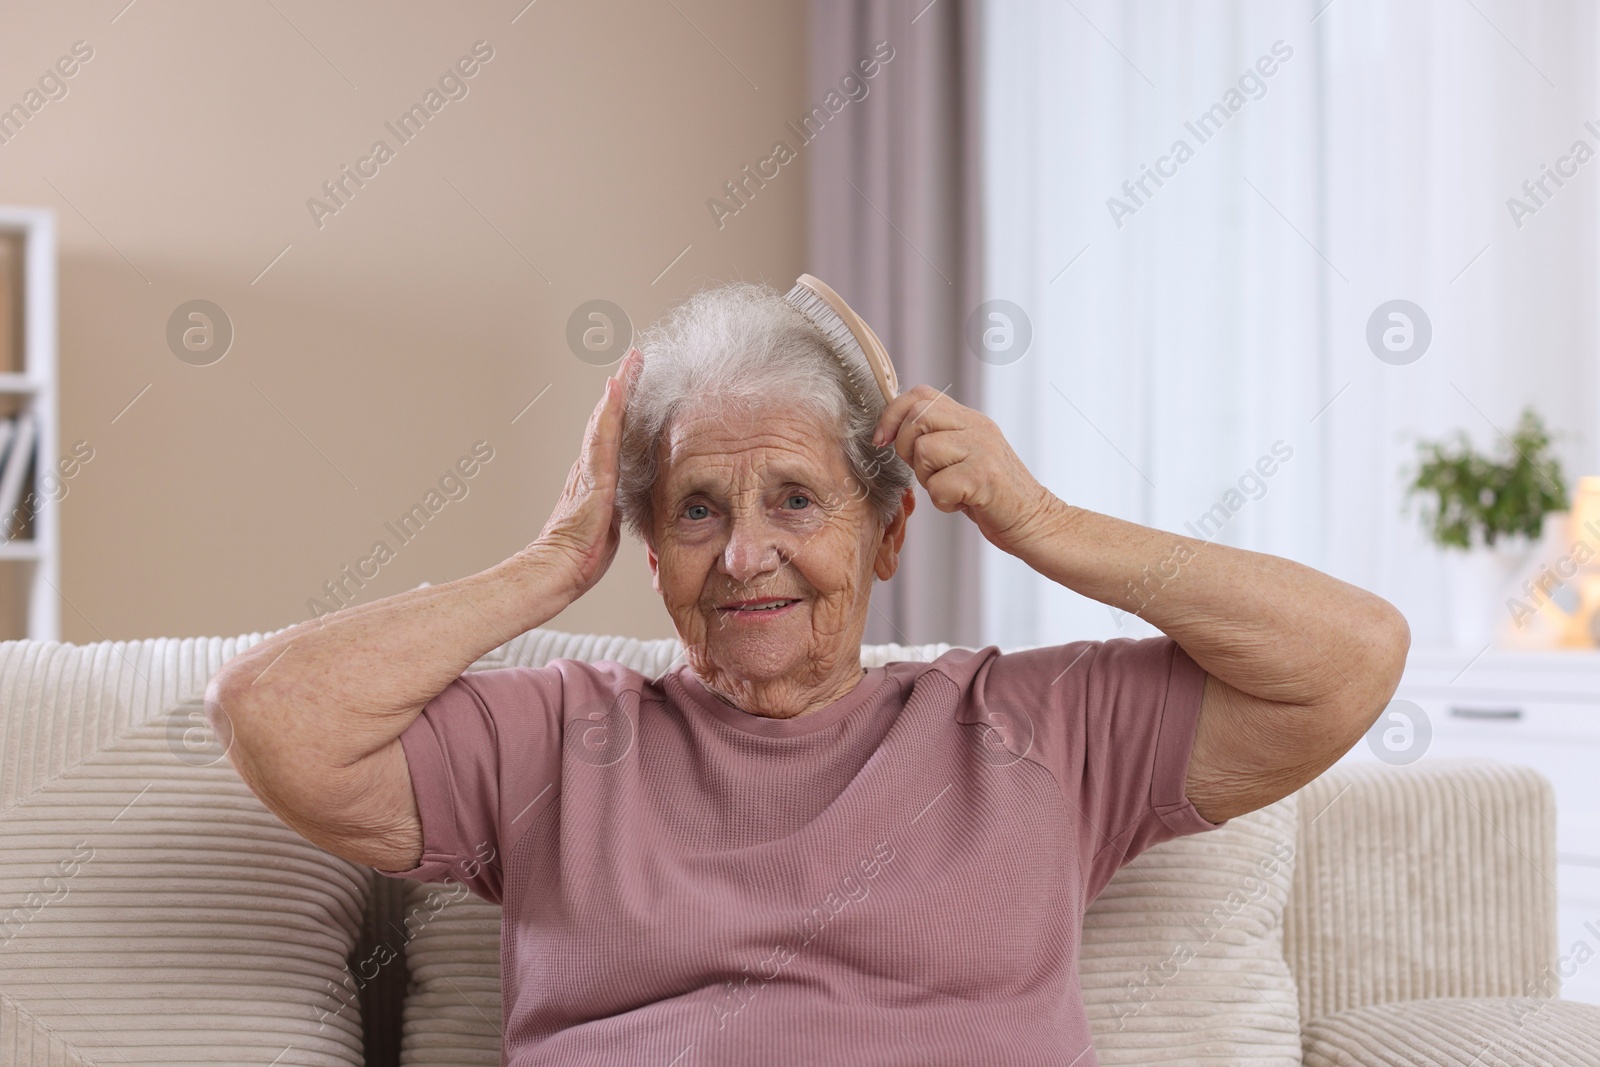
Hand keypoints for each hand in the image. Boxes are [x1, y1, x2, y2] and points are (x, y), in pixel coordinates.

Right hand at [528, 349, 640, 600]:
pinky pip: (604, 436)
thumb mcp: (610, 523)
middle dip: (624, 385)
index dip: (625, 405)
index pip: (615, 433)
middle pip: (609, 416)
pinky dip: (610, 410)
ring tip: (632, 360)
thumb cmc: (582, 554)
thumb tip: (630, 503)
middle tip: (636, 356)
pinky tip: (617, 387)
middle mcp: (591, 465)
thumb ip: (619, 505)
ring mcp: (590, 468)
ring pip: (606, 418)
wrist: (558, 568)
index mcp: (597, 476)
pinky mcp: (594, 476)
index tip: (637, 379)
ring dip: (620, 388)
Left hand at [872, 384, 1060, 554]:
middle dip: (907, 450)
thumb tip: (891, 432)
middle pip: (917, 418)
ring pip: (924, 451)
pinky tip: (963, 504)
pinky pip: (938, 486)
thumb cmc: (993, 496)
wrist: (1035, 521)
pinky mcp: (984, 477)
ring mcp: (983, 449)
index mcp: (970, 419)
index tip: (882, 440)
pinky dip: (943, 503)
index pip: (920, 394)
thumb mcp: (964, 456)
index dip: (892, 414)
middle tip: (929, 473)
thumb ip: (935, 439)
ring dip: (928, 480)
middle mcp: (977, 427)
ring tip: (951, 489)